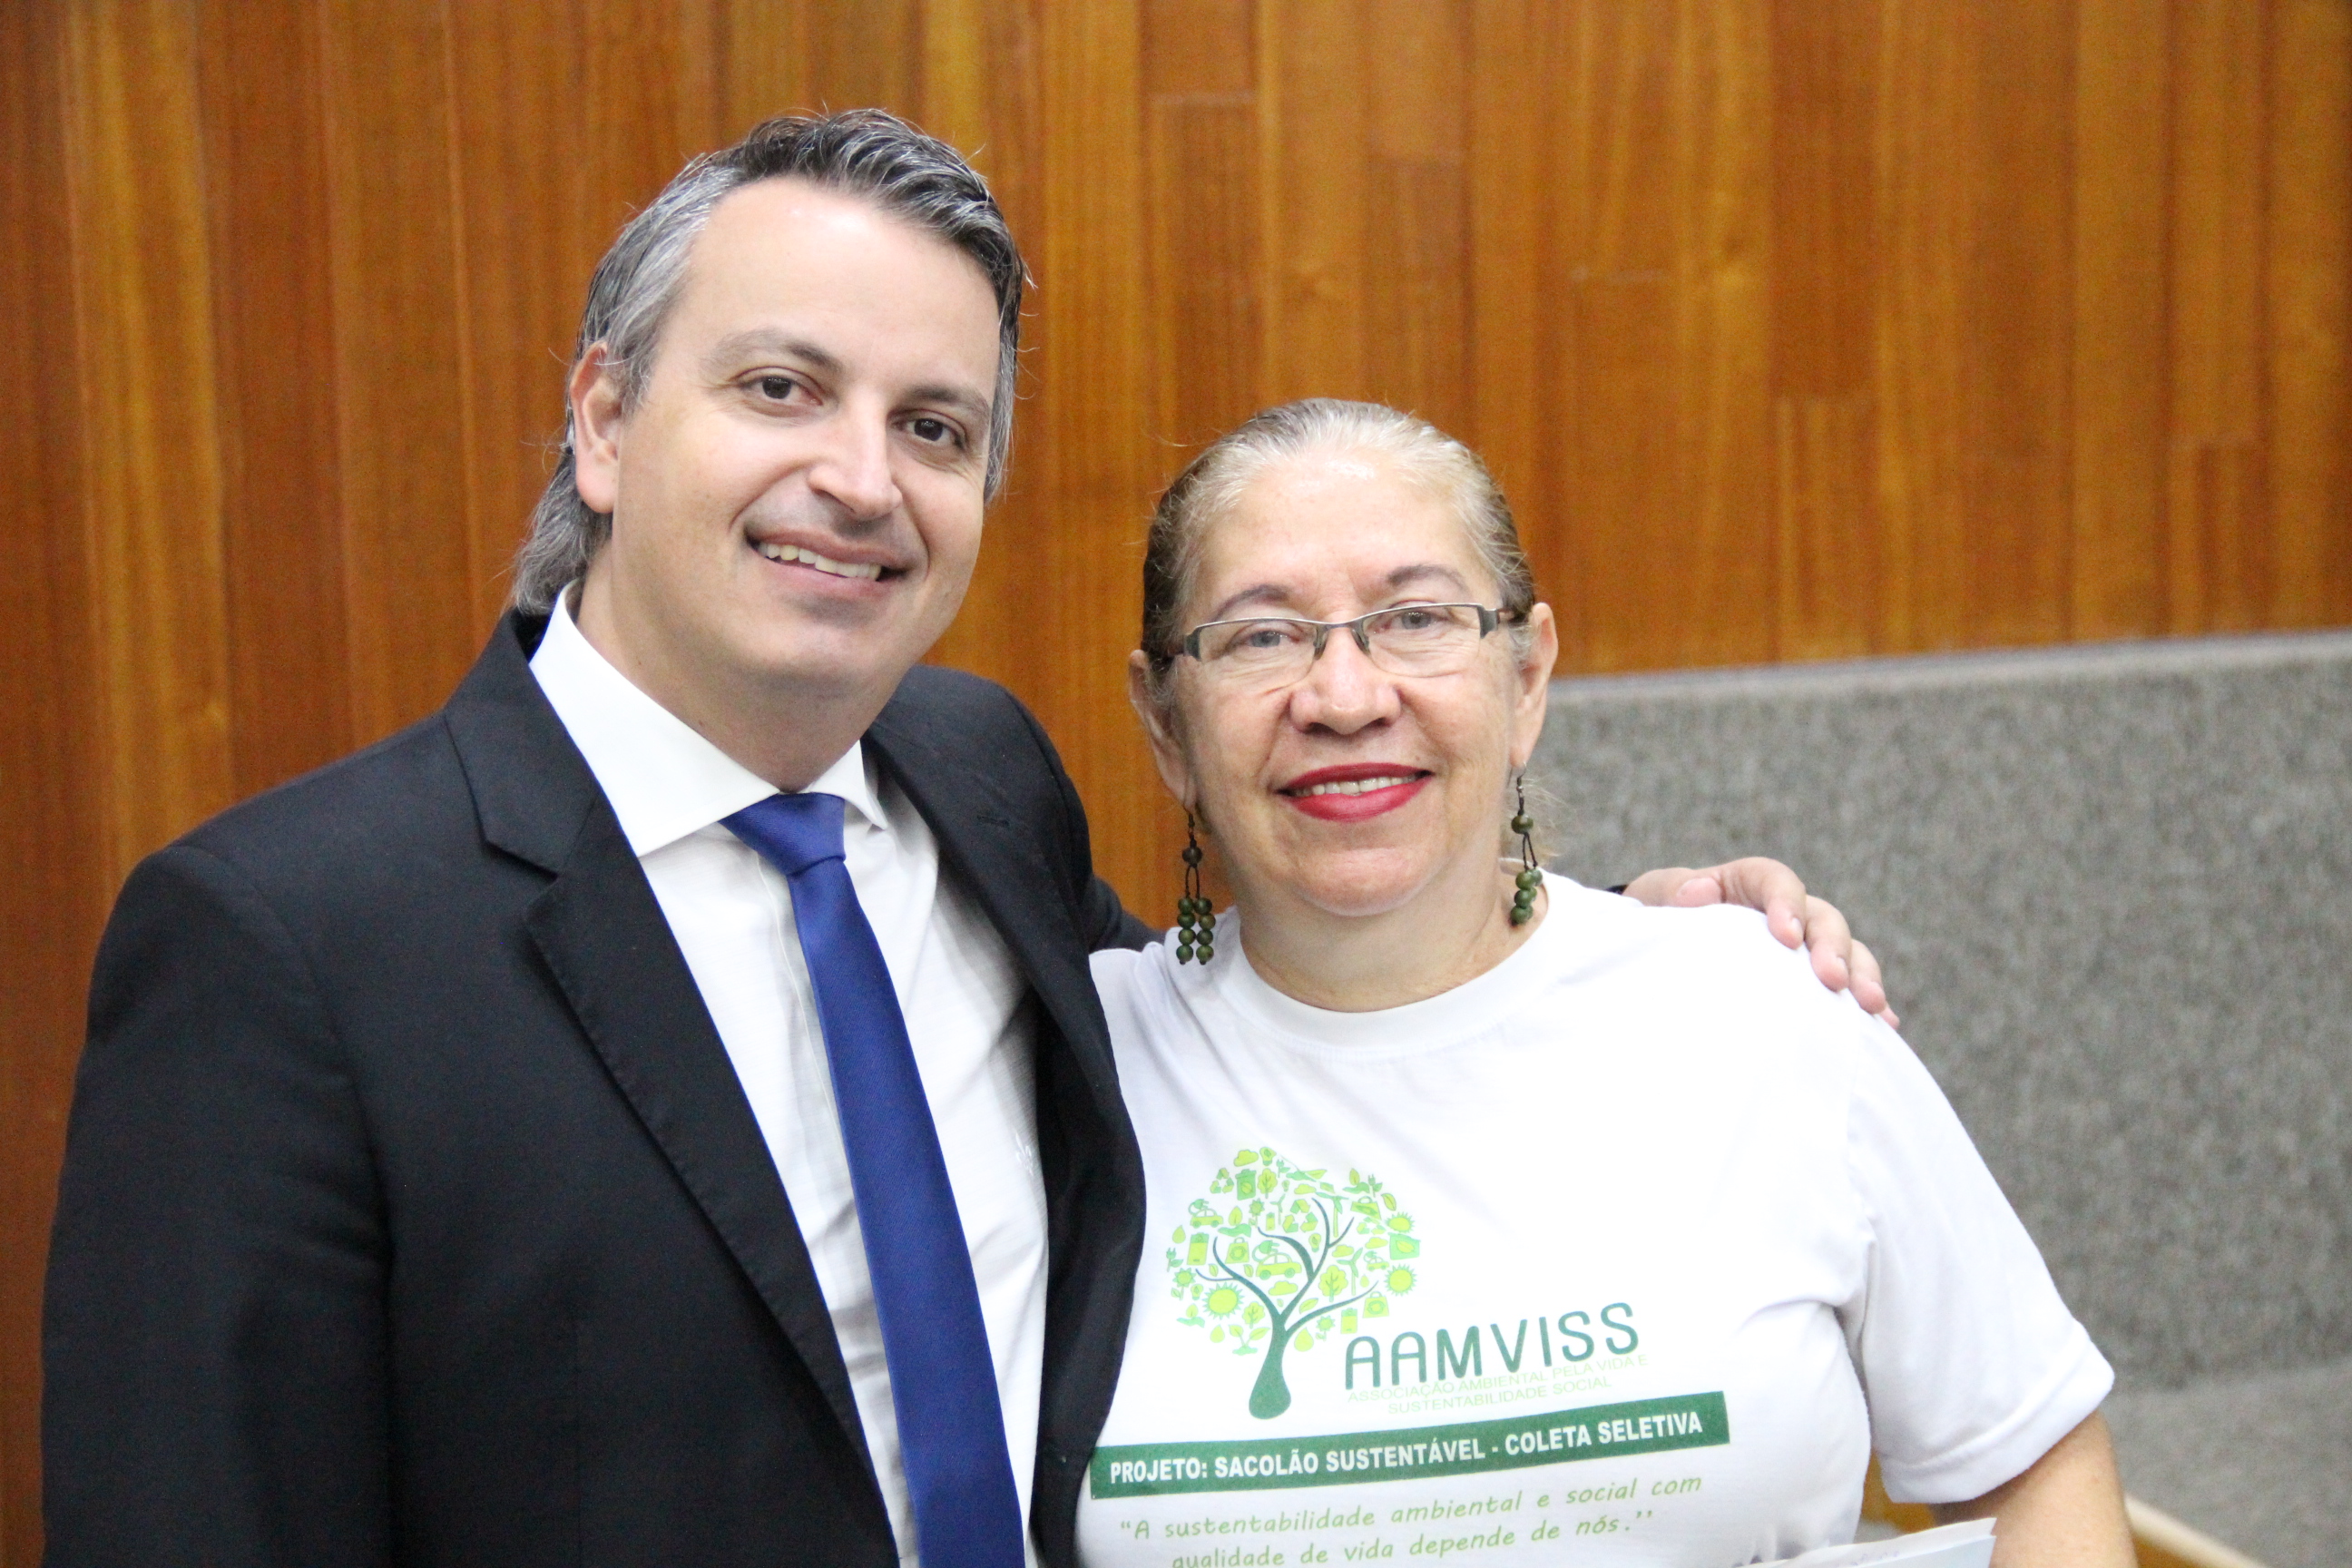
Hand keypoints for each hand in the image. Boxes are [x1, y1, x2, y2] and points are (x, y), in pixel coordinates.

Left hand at [1618, 858, 1897, 1028]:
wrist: (1661, 945)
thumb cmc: (1659, 916)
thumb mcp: (1656, 897)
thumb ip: (1674, 891)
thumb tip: (1698, 892)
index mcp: (1747, 883)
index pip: (1776, 882)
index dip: (1786, 904)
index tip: (1786, 936)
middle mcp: (1786, 911)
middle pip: (1823, 918)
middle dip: (1833, 948)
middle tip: (1833, 980)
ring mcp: (1805, 948)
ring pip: (1848, 952)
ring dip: (1862, 976)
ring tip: (1871, 1006)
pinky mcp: (1812, 983)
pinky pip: (1848, 991)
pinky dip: (1868, 1009)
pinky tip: (1886, 1030)